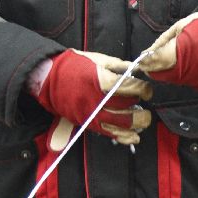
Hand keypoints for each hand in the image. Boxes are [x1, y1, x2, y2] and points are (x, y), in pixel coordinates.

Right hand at [36, 50, 152, 146]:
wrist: (50, 79)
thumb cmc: (76, 66)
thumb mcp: (98, 60)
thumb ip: (119, 66)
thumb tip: (138, 68)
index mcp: (100, 81)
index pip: (128, 88)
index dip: (142, 88)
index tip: (146, 89)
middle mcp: (97, 100)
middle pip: (126, 108)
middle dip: (140, 105)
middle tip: (143, 100)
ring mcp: (93, 114)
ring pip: (121, 123)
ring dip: (137, 122)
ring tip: (143, 118)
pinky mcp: (89, 124)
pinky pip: (109, 133)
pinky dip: (124, 137)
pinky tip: (134, 137)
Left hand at [140, 11, 197, 88]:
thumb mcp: (179, 27)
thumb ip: (161, 43)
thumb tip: (147, 53)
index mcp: (178, 52)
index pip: (154, 62)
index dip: (145, 62)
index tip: (140, 60)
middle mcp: (186, 68)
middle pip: (161, 74)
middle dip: (154, 68)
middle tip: (149, 60)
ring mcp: (195, 76)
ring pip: (171, 79)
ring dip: (164, 71)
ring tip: (165, 59)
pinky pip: (184, 79)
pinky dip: (177, 73)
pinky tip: (178, 62)